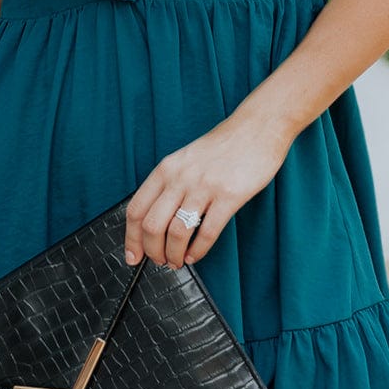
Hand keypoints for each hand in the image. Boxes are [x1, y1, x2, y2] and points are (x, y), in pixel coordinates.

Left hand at [123, 114, 291, 269]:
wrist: (257, 128)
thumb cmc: (223, 146)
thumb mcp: (186, 159)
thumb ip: (170, 185)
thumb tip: (156, 222)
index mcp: (166, 169)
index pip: (136, 209)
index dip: (131, 239)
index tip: (132, 255)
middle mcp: (180, 177)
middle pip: (152, 226)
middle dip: (153, 252)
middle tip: (160, 261)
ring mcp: (204, 186)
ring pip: (177, 233)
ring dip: (174, 254)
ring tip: (177, 261)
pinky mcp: (229, 195)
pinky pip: (208, 232)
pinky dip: (198, 250)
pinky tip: (196, 255)